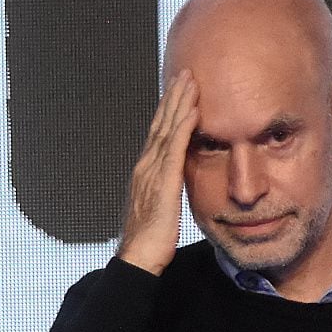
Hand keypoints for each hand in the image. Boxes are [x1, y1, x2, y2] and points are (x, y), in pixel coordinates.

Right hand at [116, 70, 199, 275]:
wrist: (137, 258)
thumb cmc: (148, 241)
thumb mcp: (158, 208)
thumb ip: (164, 189)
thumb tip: (174, 181)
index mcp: (144, 172)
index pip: (157, 134)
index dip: (167, 111)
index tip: (178, 90)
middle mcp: (145, 167)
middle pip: (160, 124)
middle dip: (172, 98)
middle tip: (185, 73)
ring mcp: (152, 173)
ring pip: (166, 130)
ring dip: (179, 104)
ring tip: (191, 81)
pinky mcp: (162, 183)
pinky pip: (175, 149)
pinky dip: (183, 127)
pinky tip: (193, 111)